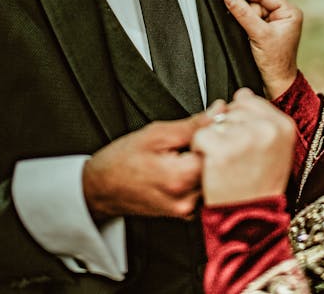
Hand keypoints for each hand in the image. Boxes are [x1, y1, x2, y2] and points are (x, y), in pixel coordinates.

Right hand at [83, 114, 209, 220]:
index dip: (223, 133)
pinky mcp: (186, 212)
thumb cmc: (121, 160)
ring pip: (215, 179)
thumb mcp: (157, 133)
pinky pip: (204, 189)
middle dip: (219, 146)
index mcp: (180, 179)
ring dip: (211, 160)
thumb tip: (219, 111)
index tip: (220, 119)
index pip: (221, 152)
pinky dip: (202, 173)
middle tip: (210, 130)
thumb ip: (193, 124)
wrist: (101, 187)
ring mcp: (187, 210)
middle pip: (221, 168)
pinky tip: (189, 162)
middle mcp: (187, 200)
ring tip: (194, 146)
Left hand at [192, 89, 295, 204]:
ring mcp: (245, 138)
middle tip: (236, 158)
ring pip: (215, 121)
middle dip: (226, 129)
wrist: (250, 222)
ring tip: (227, 163)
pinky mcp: (222, 149)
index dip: (240, 121)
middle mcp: (267, 129)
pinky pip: (200, 135)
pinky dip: (200, 150)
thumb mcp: (274, 150)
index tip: (243, 142)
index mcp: (283, 126)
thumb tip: (243, 93)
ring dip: (213, 139)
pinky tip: (213, 166)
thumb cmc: (259, 188)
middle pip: (232, 109)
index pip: (250, 100)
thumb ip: (261, 118)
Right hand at [224, 0, 301, 98]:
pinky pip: (251, 19)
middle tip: (231, 7)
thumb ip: (243, 13)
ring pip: (252, 11)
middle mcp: (283, 15)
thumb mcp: (259, 34)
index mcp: (289, 12)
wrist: (276, 82)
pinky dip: (244, 23)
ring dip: (244, 17)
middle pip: (257, 2)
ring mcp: (274, 22)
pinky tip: (244, 31)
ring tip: (247, 32)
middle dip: (245, 8)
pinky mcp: (266, 30)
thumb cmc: (276, 62)